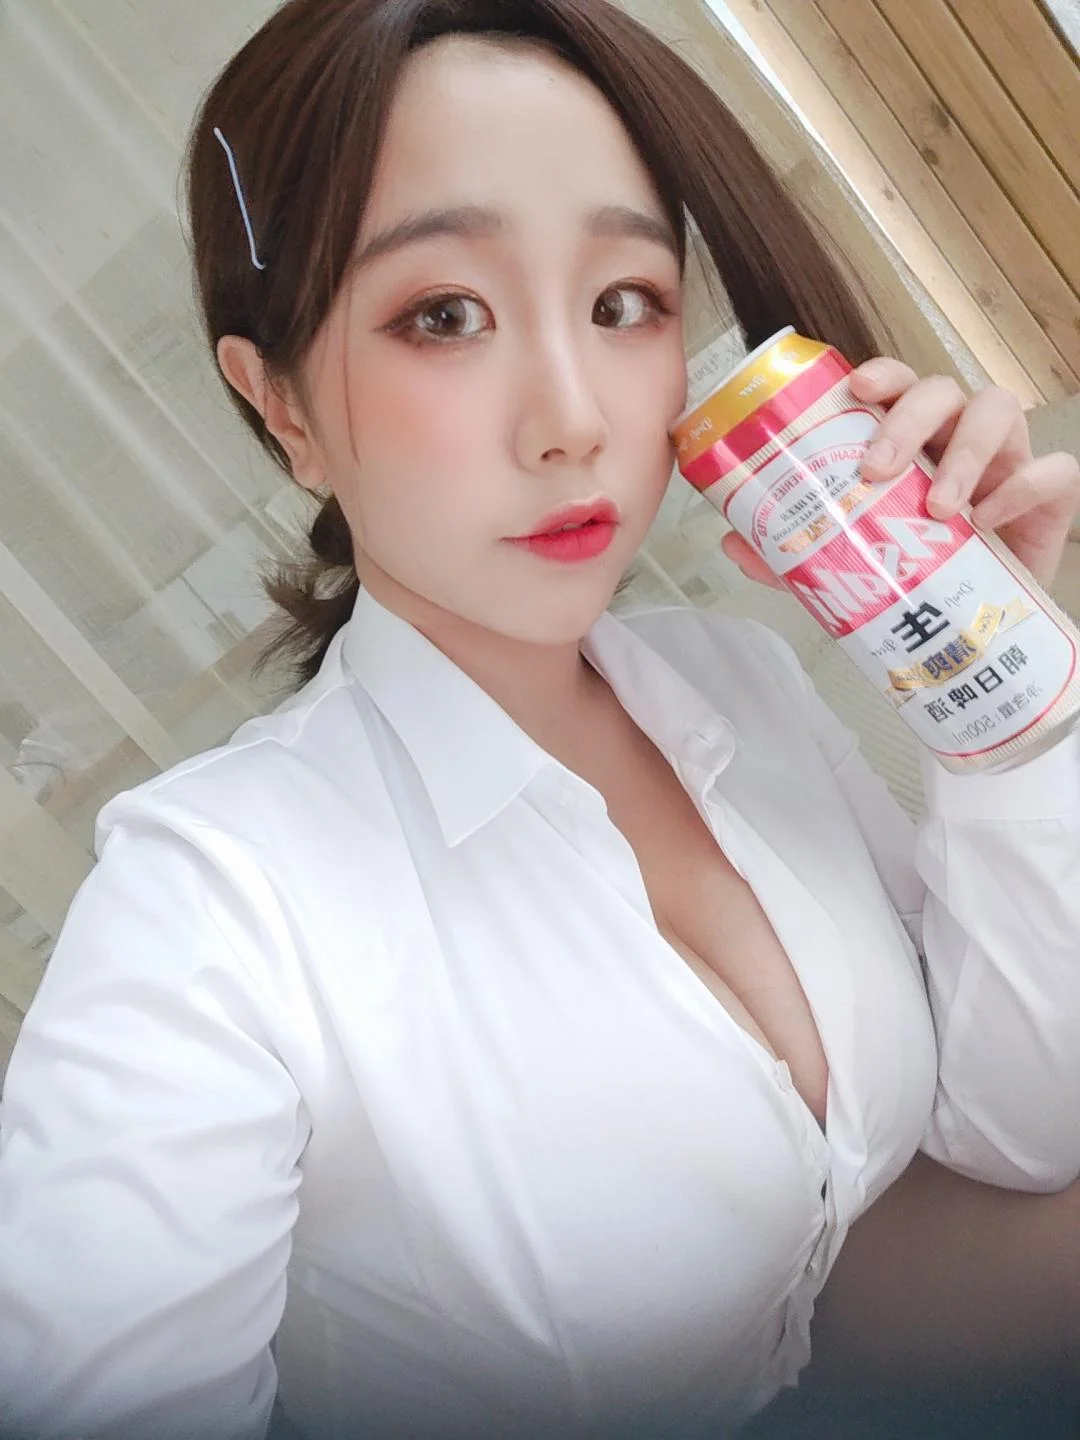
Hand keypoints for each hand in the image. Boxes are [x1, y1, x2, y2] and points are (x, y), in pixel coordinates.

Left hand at [720, 359, 1079, 593]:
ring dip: (964, 452)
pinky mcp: (1050, 496)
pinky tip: (987, 521)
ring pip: (998, 410)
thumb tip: (733, 542)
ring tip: (938, 507)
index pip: (897, 385)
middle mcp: (957, 436)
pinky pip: (1053, 471)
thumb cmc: (916, 577)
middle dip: (908, 418)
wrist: (975, 630)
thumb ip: (795, 555)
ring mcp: (1007, 459)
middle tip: (877, 468)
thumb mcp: (849, 567)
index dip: (881, 374)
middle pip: (941, 389)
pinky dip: (1022, 488)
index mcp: (911, 439)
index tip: (856, 388)